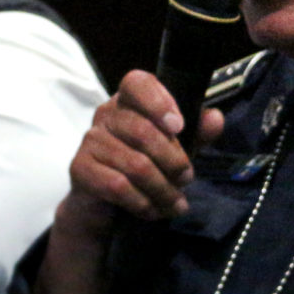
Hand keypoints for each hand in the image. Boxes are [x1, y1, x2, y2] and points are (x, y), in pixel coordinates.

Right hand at [63, 70, 224, 228]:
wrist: (105, 208)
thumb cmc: (144, 170)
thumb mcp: (175, 151)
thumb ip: (196, 133)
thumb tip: (214, 118)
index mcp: (129, 101)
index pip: (137, 83)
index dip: (159, 102)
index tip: (178, 127)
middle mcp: (105, 114)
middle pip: (143, 131)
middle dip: (173, 161)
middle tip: (187, 179)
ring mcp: (90, 140)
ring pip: (135, 165)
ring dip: (163, 189)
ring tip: (175, 203)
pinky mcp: (79, 168)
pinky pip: (118, 186)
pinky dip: (142, 202)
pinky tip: (152, 210)